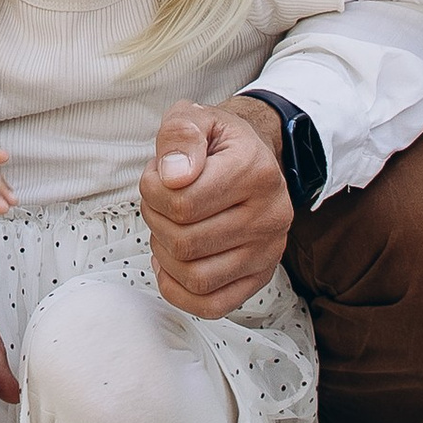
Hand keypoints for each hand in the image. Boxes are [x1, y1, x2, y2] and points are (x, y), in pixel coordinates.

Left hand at [140, 98, 292, 319]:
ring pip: (196, 277)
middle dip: (156, 220)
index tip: (157, 176)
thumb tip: (173, 176)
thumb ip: (179, 134)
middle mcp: (271, 216)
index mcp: (255, 171)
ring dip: (165, 255)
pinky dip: (179, 291)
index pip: (182, 202)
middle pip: (186, 242)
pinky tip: (171, 264)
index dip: (151, 190)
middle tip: (160, 202)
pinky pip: (212, 306)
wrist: (252, 157)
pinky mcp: (260, 277)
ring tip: (168, 228)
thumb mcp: (194, 116)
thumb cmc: (217, 142)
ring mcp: (269, 252)